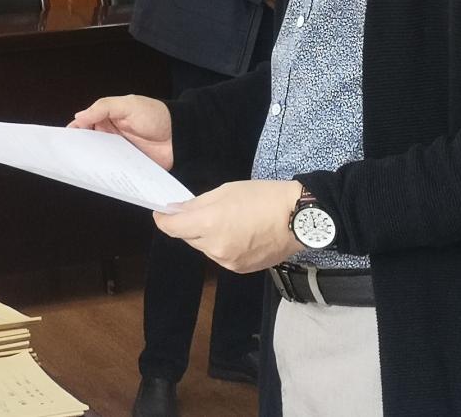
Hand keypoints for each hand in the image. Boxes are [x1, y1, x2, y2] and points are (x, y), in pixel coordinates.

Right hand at [68, 94, 173, 170]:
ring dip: (92, 164)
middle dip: (79, 151)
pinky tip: (100, 179)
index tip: (62, 141)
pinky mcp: (129, 166)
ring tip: (80, 171)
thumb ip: (103, 108)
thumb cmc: (156, 115)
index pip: (84, 125)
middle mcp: (110, 135)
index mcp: (107, 118)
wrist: (181, 135)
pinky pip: (114, 170)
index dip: (73, 132)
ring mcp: (119, 152)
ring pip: (100, 159)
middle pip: (89, 144)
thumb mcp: (129, 105)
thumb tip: (78, 116)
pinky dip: (107, 174)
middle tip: (67, 159)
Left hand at [155, 179, 303, 272]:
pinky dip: (222, 245)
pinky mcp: (240, 269)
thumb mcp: (226, 191)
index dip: (163, 218)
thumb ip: (196, 204)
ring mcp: (227, 262)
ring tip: (228, 220)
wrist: (298, 218)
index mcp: (209, 225)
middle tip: (203, 210)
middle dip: (189, 225)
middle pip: (188, 237)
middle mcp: (214, 248)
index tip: (162, 212)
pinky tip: (239, 233)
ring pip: (205, 248)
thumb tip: (174, 210)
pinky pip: (221, 256)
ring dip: (207, 236)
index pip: (172, 227)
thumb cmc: (262, 197)